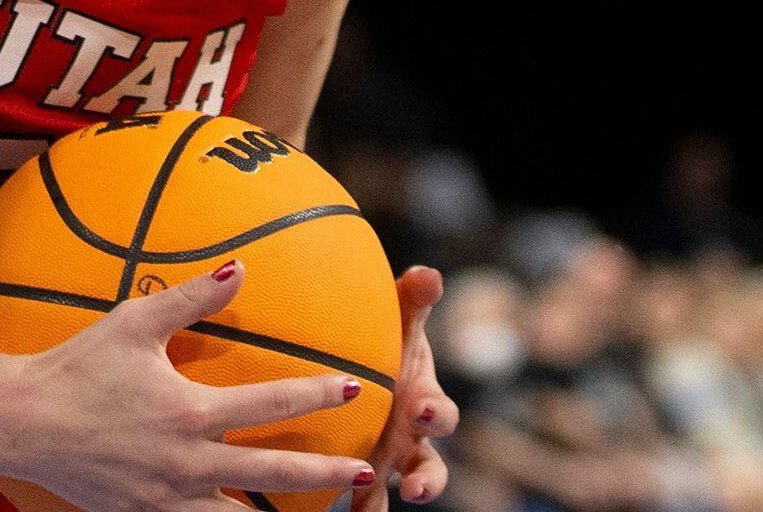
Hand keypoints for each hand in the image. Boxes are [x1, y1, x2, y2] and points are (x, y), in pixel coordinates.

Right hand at [0, 261, 378, 511]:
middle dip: (326, 475)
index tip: (353, 388)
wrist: (21, 420)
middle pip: (274, 473)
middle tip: (365, 473)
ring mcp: (168, 496)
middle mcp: (187, 461)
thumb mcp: (132, 323)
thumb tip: (240, 268)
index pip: (270, 405)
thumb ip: (190, 298)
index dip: (316, 395)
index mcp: (189, 412)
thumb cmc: (76, 365)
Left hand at [355, 267, 457, 510]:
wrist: (356, 362)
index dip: (437, 415)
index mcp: (424, 402)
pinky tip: (321, 509)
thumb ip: (412, 300)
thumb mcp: (398, 320)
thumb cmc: (385, 339)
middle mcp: (411, 440)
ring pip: (390, 492)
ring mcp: (383, 461)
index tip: (424, 409)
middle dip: (428, 479)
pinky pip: (351, 497)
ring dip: (381, 506)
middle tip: (417, 487)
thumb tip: (429, 274)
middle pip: (431, 469)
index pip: (442, 415)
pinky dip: (343, 505)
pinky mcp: (353, 476)